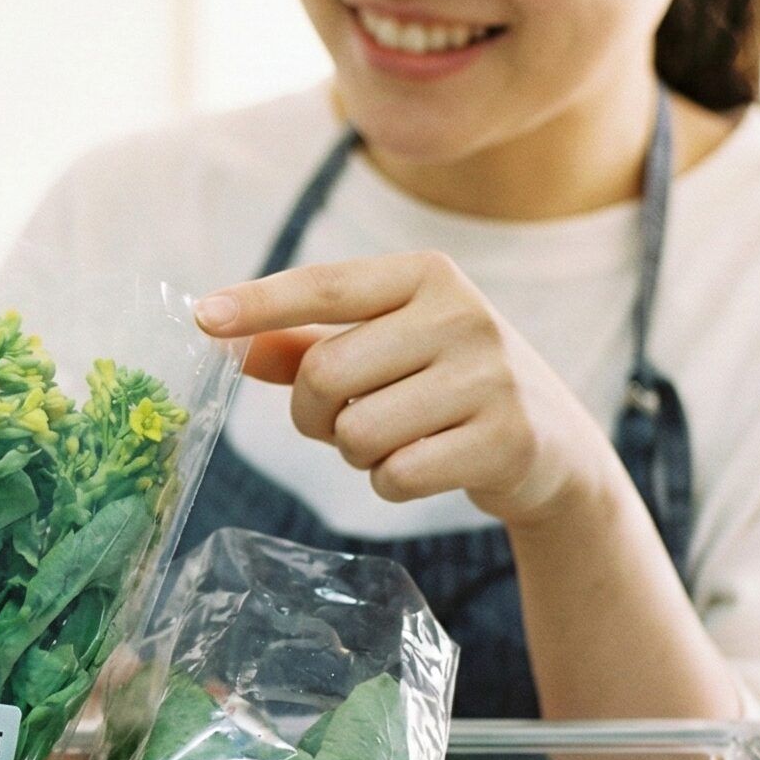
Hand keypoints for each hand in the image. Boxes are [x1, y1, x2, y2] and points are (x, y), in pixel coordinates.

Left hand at [195, 252, 614, 528]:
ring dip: (354, 452)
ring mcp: (490, 375)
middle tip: (338, 423)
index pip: (324, 286)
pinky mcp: (507, 438)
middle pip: (325, 371)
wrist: (557, 448)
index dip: (258, 305)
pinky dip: (390, 483)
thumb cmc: (448, 387)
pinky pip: (397, 475)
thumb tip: (227, 343)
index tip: (202, 320)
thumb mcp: (387, 349)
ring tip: (392, 442)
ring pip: (357, 430)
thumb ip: (307, 344)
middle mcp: (462, 312)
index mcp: (426, 275)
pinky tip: (424, 468)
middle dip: (312, 414)